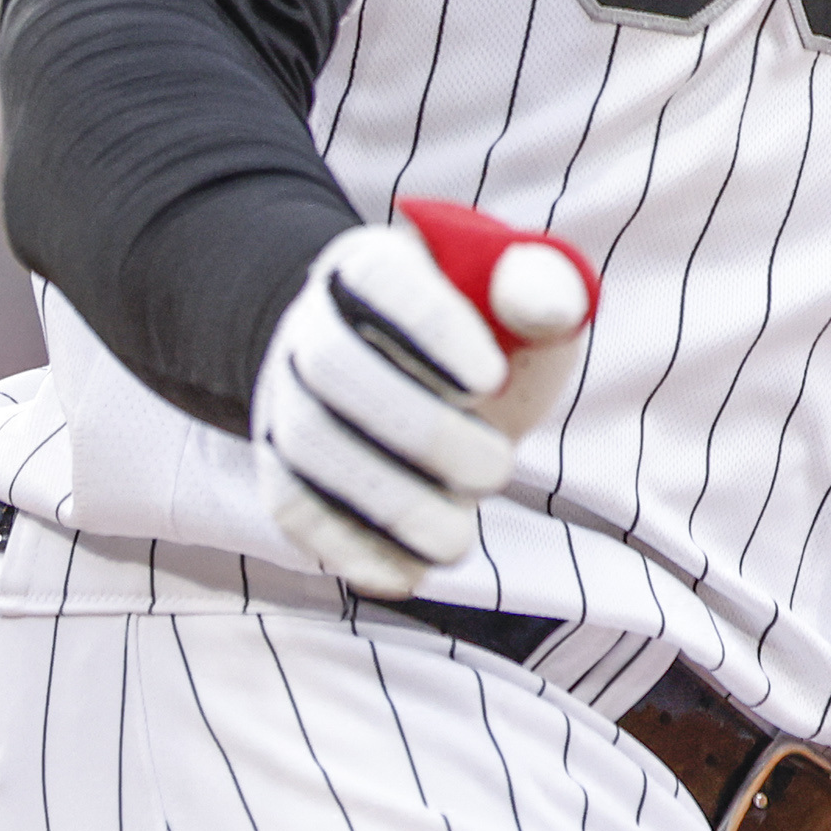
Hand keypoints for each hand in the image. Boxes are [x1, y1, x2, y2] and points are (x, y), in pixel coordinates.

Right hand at [251, 208, 593, 598]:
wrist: (414, 390)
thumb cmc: (484, 342)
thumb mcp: (522, 309)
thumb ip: (546, 293)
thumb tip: (546, 304)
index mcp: (371, 266)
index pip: (380, 277)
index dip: (435, 330)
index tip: (494, 378)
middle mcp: (313, 327)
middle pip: (334, 365)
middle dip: (421, 430)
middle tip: (497, 468)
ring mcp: (288, 402)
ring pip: (309, 446)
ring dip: (393, 502)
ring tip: (459, 534)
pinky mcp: (285, 476)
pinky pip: (298, 512)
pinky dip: (356, 548)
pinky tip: (416, 564)